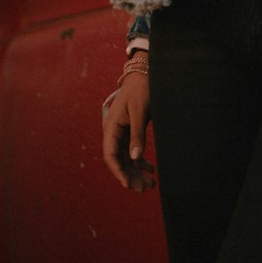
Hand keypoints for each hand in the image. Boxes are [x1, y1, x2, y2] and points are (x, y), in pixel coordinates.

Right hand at [101, 72, 154, 191]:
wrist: (144, 73)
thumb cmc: (141, 89)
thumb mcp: (140, 111)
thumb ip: (137, 134)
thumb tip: (136, 157)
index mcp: (111, 127)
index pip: (110, 155)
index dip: (118, 172)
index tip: (128, 185)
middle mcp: (113, 132)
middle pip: (119, 160)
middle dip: (130, 176)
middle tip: (145, 189)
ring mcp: (121, 132)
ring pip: (127, 158)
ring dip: (137, 171)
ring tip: (150, 184)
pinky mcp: (130, 131)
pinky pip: (132, 150)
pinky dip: (141, 161)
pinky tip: (151, 169)